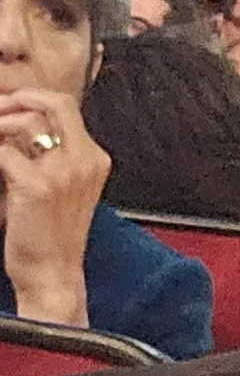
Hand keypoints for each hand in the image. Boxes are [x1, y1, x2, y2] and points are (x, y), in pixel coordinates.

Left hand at [0, 87, 107, 327]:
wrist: (54, 276)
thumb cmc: (53, 238)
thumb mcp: (63, 191)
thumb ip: (49, 157)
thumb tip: (15, 127)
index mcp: (95, 160)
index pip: (67, 108)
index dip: (35, 99)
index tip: (12, 104)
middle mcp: (85, 160)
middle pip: (55, 103)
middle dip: (19, 99)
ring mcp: (63, 172)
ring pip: (26, 122)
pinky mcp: (36, 185)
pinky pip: (3, 152)